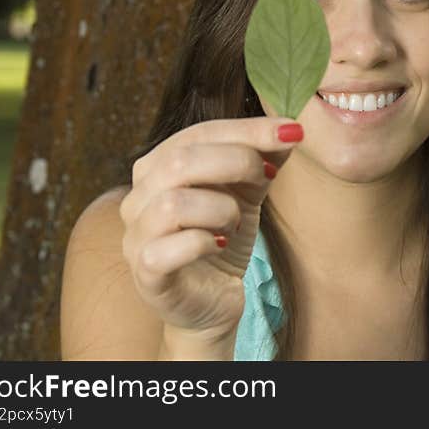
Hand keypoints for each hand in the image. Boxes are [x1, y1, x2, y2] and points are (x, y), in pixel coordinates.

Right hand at [119, 116, 302, 337]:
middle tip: (268, 175)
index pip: (199, 133)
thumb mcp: (247, 192)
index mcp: (158, 167)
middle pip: (180, 161)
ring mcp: (137, 236)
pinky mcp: (147, 274)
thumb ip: (262, 159)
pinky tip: (221, 245)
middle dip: (236, 161)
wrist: (213, 300)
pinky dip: (204, 243)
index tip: (292, 130)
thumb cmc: (223, 237)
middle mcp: (138, 198)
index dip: (246, 129)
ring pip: (172, 204)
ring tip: (236, 223)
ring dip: (221, 208)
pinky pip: (168, 250)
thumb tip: (288, 129)